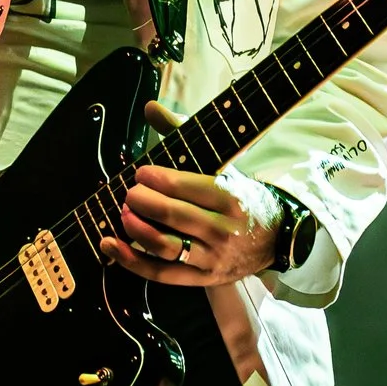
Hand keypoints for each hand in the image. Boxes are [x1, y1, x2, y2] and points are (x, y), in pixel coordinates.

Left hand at [98, 102, 281, 285]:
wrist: (276, 238)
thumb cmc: (242, 198)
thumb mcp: (223, 165)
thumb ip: (183, 135)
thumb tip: (150, 107)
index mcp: (229, 197)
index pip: (183, 186)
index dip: (154, 179)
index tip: (141, 174)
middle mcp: (221, 229)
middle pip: (170, 215)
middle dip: (140, 201)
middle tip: (130, 193)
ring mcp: (212, 257)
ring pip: (163, 246)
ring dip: (135, 229)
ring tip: (123, 214)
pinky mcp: (202, 278)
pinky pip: (160, 273)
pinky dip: (131, 261)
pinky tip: (110, 245)